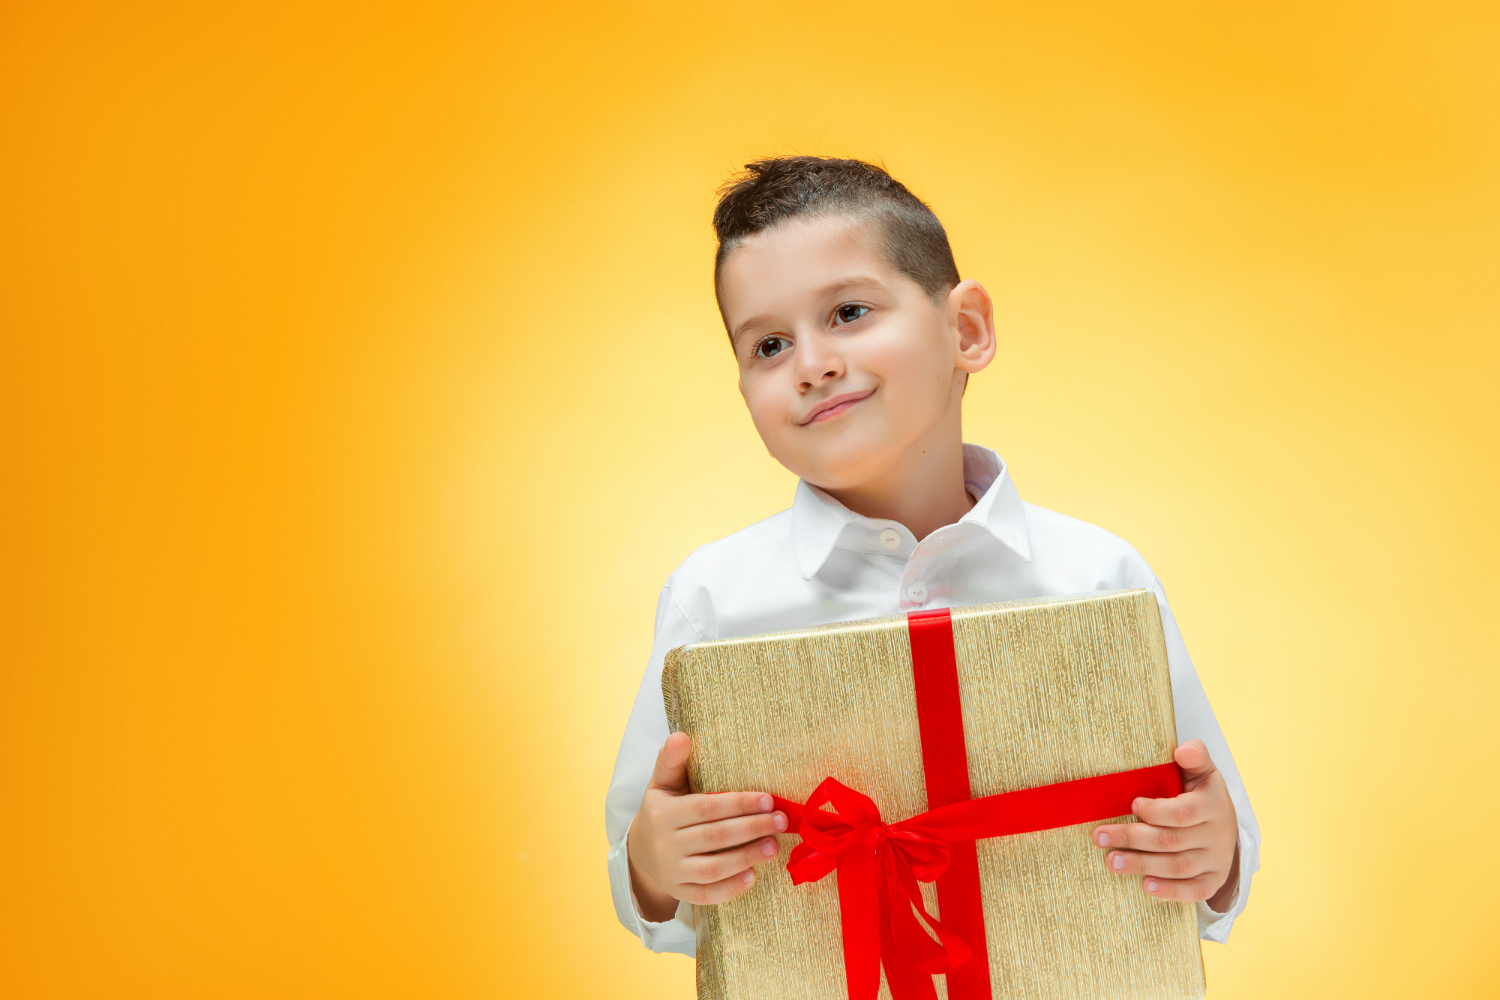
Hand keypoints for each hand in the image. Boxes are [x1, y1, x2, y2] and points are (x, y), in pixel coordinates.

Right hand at [627, 732, 788, 921]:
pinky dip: (730, 888)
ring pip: (713, 868)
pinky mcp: (680, 892)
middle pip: (715, 837)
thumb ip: (672, 760)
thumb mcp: (662, 783)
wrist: (641, 852)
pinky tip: (753, 875)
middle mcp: (666, 844)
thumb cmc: (662, 810)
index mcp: (663, 813)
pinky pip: (706, 895)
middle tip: (782, 821)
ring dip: (747, 857)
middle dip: (752, 828)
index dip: (739, 804)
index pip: (706, 808)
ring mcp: (672, 872)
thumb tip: (681, 735)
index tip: (769, 799)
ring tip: (774, 845)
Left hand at [1093, 740, 1239, 908]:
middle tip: (1099, 836)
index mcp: (1214, 804)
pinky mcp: (1214, 880)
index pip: (1184, 812)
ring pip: (1178, 867)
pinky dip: (1169, 891)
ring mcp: (1217, 860)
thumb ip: (1195, 756)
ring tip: (1111, 861)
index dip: (1157, 811)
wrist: (1227, 826)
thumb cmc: (1202, 794)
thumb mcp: (1202, 772)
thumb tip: (1183, 749)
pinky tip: (1145, 885)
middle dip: (1132, 838)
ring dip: (1142, 865)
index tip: (1132, 804)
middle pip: (1172, 840)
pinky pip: (1194, 891)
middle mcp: (1218, 834)